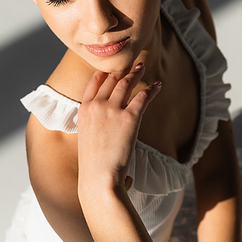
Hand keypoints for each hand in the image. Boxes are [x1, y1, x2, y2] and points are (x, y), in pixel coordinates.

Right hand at [77, 64, 161, 194]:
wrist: (99, 177)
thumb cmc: (94, 163)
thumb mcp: (86, 137)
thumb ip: (93, 122)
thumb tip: (104, 120)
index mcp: (84, 110)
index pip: (94, 82)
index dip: (104, 72)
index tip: (112, 68)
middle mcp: (97, 105)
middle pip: (111, 79)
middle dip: (122, 69)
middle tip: (132, 64)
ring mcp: (112, 110)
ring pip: (126, 83)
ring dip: (136, 74)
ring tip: (142, 68)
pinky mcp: (129, 118)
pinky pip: (143, 97)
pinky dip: (152, 89)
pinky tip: (158, 85)